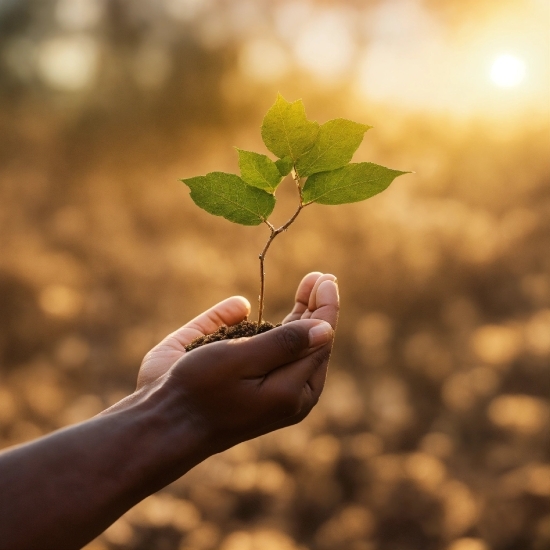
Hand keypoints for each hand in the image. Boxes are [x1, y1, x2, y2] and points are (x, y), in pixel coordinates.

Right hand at [136, 272, 338, 450]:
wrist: (162, 423)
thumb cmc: (201, 390)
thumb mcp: (242, 360)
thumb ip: (285, 343)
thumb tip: (326, 328)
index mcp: (293, 390)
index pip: (320, 340)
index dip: (326, 306)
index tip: (327, 278)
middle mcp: (286, 390)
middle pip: (311, 341)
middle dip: (316, 306)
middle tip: (322, 277)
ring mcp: (268, 386)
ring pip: (293, 345)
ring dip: (301, 313)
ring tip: (310, 286)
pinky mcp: (246, 380)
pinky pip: (265, 348)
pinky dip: (269, 328)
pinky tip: (252, 309)